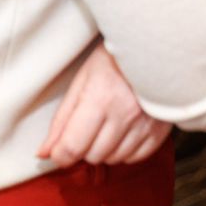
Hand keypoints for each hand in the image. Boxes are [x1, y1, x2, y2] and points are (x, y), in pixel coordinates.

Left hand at [37, 42, 171, 167]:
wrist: (154, 46)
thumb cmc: (115, 58)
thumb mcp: (82, 79)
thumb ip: (62, 119)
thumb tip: (45, 152)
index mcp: (100, 97)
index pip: (72, 147)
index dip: (60, 154)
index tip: (58, 150)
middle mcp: (124, 113)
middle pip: (93, 156)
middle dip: (84, 146)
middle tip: (88, 125)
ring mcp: (145, 122)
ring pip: (113, 159)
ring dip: (105, 148)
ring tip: (108, 123)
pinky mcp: (160, 128)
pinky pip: (135, 157)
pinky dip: (126, 150)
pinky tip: (124, 130)